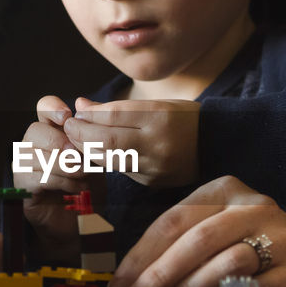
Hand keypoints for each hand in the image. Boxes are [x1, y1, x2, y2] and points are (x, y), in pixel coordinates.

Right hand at [14, 96, 94, 259]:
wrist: (81, 221)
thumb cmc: (88, 186)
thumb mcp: (94, 158)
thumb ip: (87, 136)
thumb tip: (82, 108)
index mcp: (50, 132)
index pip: (43, 108)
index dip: (52, 108)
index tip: (68, 116)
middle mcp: (32, 146)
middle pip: (34, 130)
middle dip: (60, 141)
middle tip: (80, 157)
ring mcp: (23, 167)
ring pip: (34, 155)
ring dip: (63, 164)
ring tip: (83, 174)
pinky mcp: (22, 189)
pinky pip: (36, 177)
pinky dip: (59, 181)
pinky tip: (75, 187)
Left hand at [64, 96, 199, 186]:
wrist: (217, 145)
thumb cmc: (183, 119)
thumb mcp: (156, 104)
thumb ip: (117, 108)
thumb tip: (80, 105)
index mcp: (161, 117)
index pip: (114, 115)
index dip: (88, 115)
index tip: (74, 113)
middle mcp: (158, 144)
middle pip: (107, 140)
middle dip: (81, 134)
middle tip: (69, 127)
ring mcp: (155, 167)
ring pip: (109, 159)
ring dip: (87, 149)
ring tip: (77, 139)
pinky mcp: (152, 182)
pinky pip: (120, 170)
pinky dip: (104, 160)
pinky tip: (96, 152)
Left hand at [108, 175, 285, 286]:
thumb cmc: (255, 247)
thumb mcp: (218, 230)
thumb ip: (180, 245)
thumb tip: (129, 281)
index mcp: (224, 190)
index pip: (172, 219)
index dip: (140, 256)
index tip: (118, 286)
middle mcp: (252, 205)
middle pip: (194, 238)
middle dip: (157, 275)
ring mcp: (279, 235)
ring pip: (223, 261)